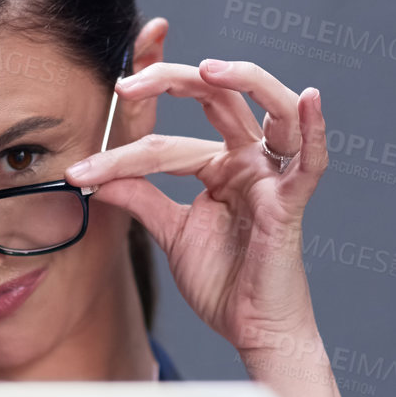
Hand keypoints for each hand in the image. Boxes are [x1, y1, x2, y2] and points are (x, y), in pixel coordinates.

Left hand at [64, 59, 327, 351]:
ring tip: (206, 67)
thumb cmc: (223, 283)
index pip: (166, 140)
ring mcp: (271, 176)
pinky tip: (307, 97)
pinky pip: (310, 160)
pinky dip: (314, 127)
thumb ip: (140, 199)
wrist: (250, 329)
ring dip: (242, 79)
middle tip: (125, 87)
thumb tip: (98, 177)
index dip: (123, 145)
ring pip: (270, 107)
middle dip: (170, 81)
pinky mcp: (290, 201)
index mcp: (219, 165)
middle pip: (216, 98)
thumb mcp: (171, 232)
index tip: (81, 163)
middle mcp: (247, 160)